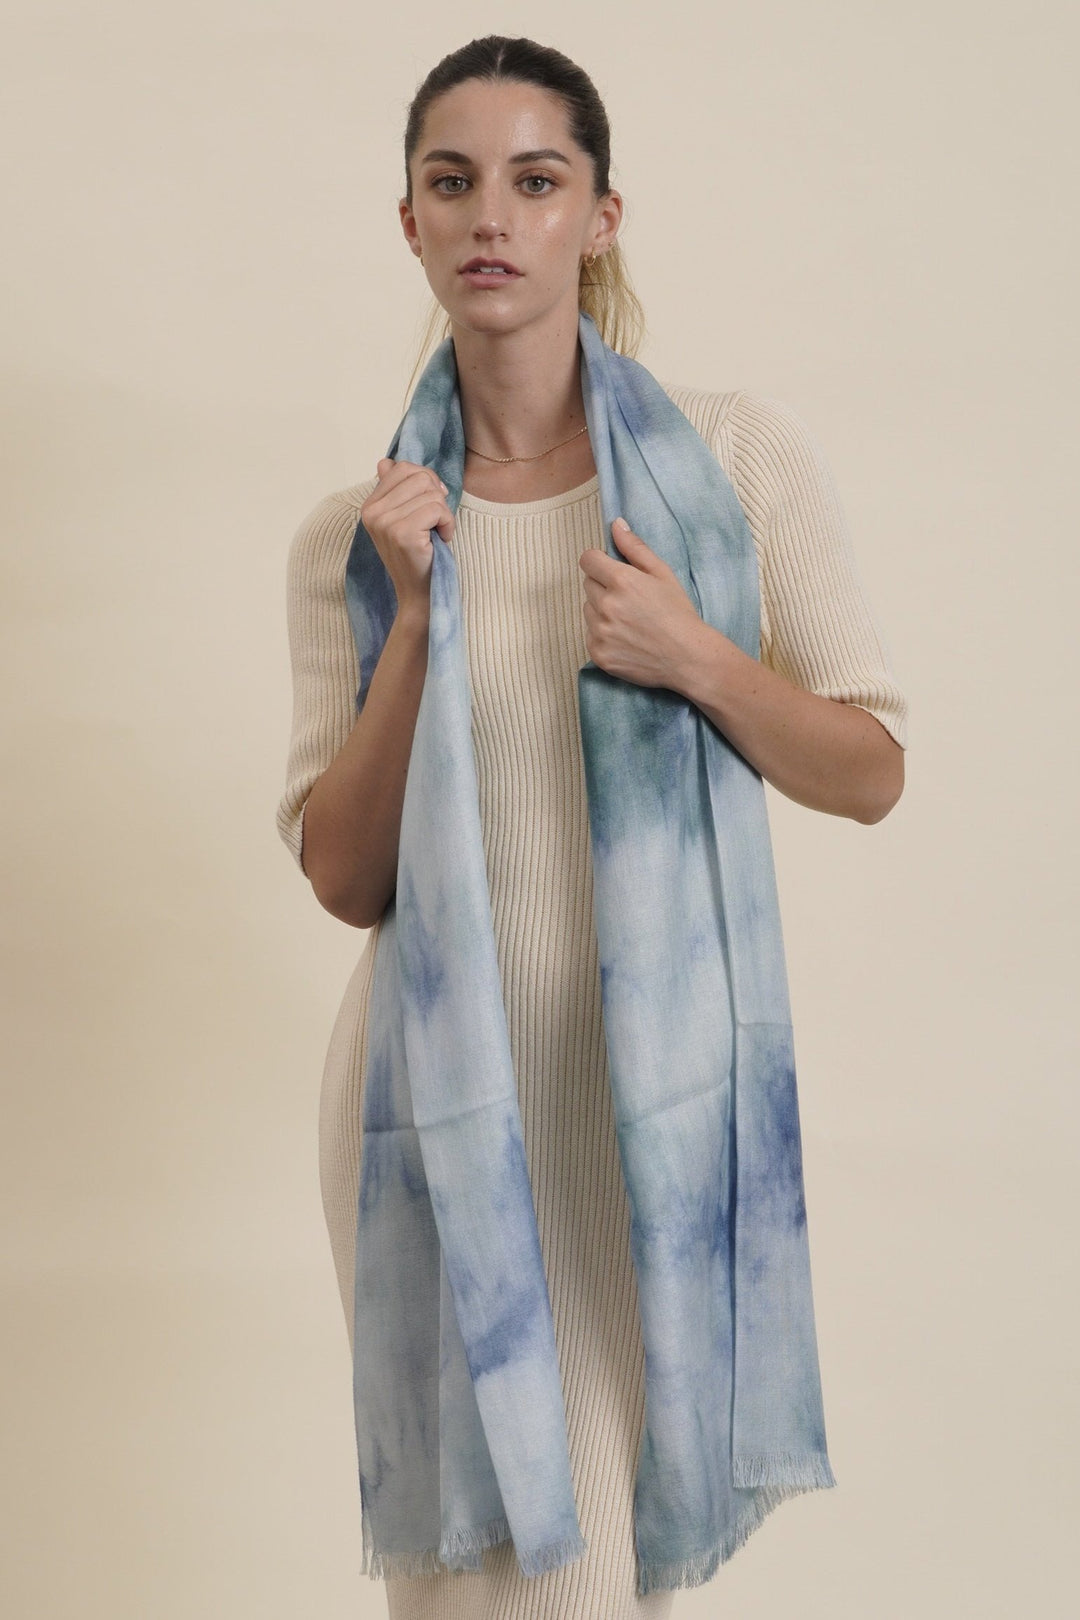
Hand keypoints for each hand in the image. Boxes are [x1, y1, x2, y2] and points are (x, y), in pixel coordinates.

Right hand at [360, 457, 454, 613]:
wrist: (418, 595)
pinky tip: (440, 539)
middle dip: (437, 497)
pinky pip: (437, 508)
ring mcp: (385, 523)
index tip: (430, 506)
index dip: (426, 483)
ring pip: (431, 492)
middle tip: (435, 522)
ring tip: (436, 533)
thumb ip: (395, 490)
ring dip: (443, 513)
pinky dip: (448, 524)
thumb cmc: (417, 556)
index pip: (403, 468)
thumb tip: (386, 462)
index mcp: (370, 505)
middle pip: (419, 477)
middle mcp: (372, 512)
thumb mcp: (402, 519)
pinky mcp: (403, 533)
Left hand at [578, 519, 708, 688]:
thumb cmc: (678, 613)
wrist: (687, 657)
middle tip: (629, 599)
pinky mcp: (598, 654)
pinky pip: (590, 635)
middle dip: (603, 587)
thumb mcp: (662, 573)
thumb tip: (616, 525)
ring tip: (629, 620)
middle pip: (588, 584)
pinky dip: (603, 635)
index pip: (587, 560)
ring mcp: (600, 632)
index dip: (599, 562)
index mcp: (621, 581)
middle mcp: (606, 606)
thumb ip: (635, 548)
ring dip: (601, 611)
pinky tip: (626, 638)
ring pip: (588, 610)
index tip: (609, 569)